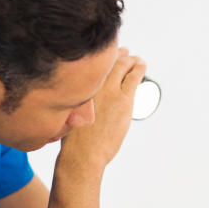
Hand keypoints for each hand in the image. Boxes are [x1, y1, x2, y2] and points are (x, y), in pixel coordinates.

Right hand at [61, 47, 145, 166]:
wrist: (82, 154)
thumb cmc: (73, 143)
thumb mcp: (66, 118)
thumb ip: (71, 109)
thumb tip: (69, 112)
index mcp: (77, 89)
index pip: (90, 66)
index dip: (100, 59)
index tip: (104, 57)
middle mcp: (92, 86)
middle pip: (106, 62)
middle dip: (117, 55)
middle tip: (125, 53)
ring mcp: (109, 91)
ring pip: (122, 66)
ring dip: (131, 60)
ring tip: (137, 60)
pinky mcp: (124, 100)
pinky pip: (134, 77)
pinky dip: (139, 68)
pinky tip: (142, 65)